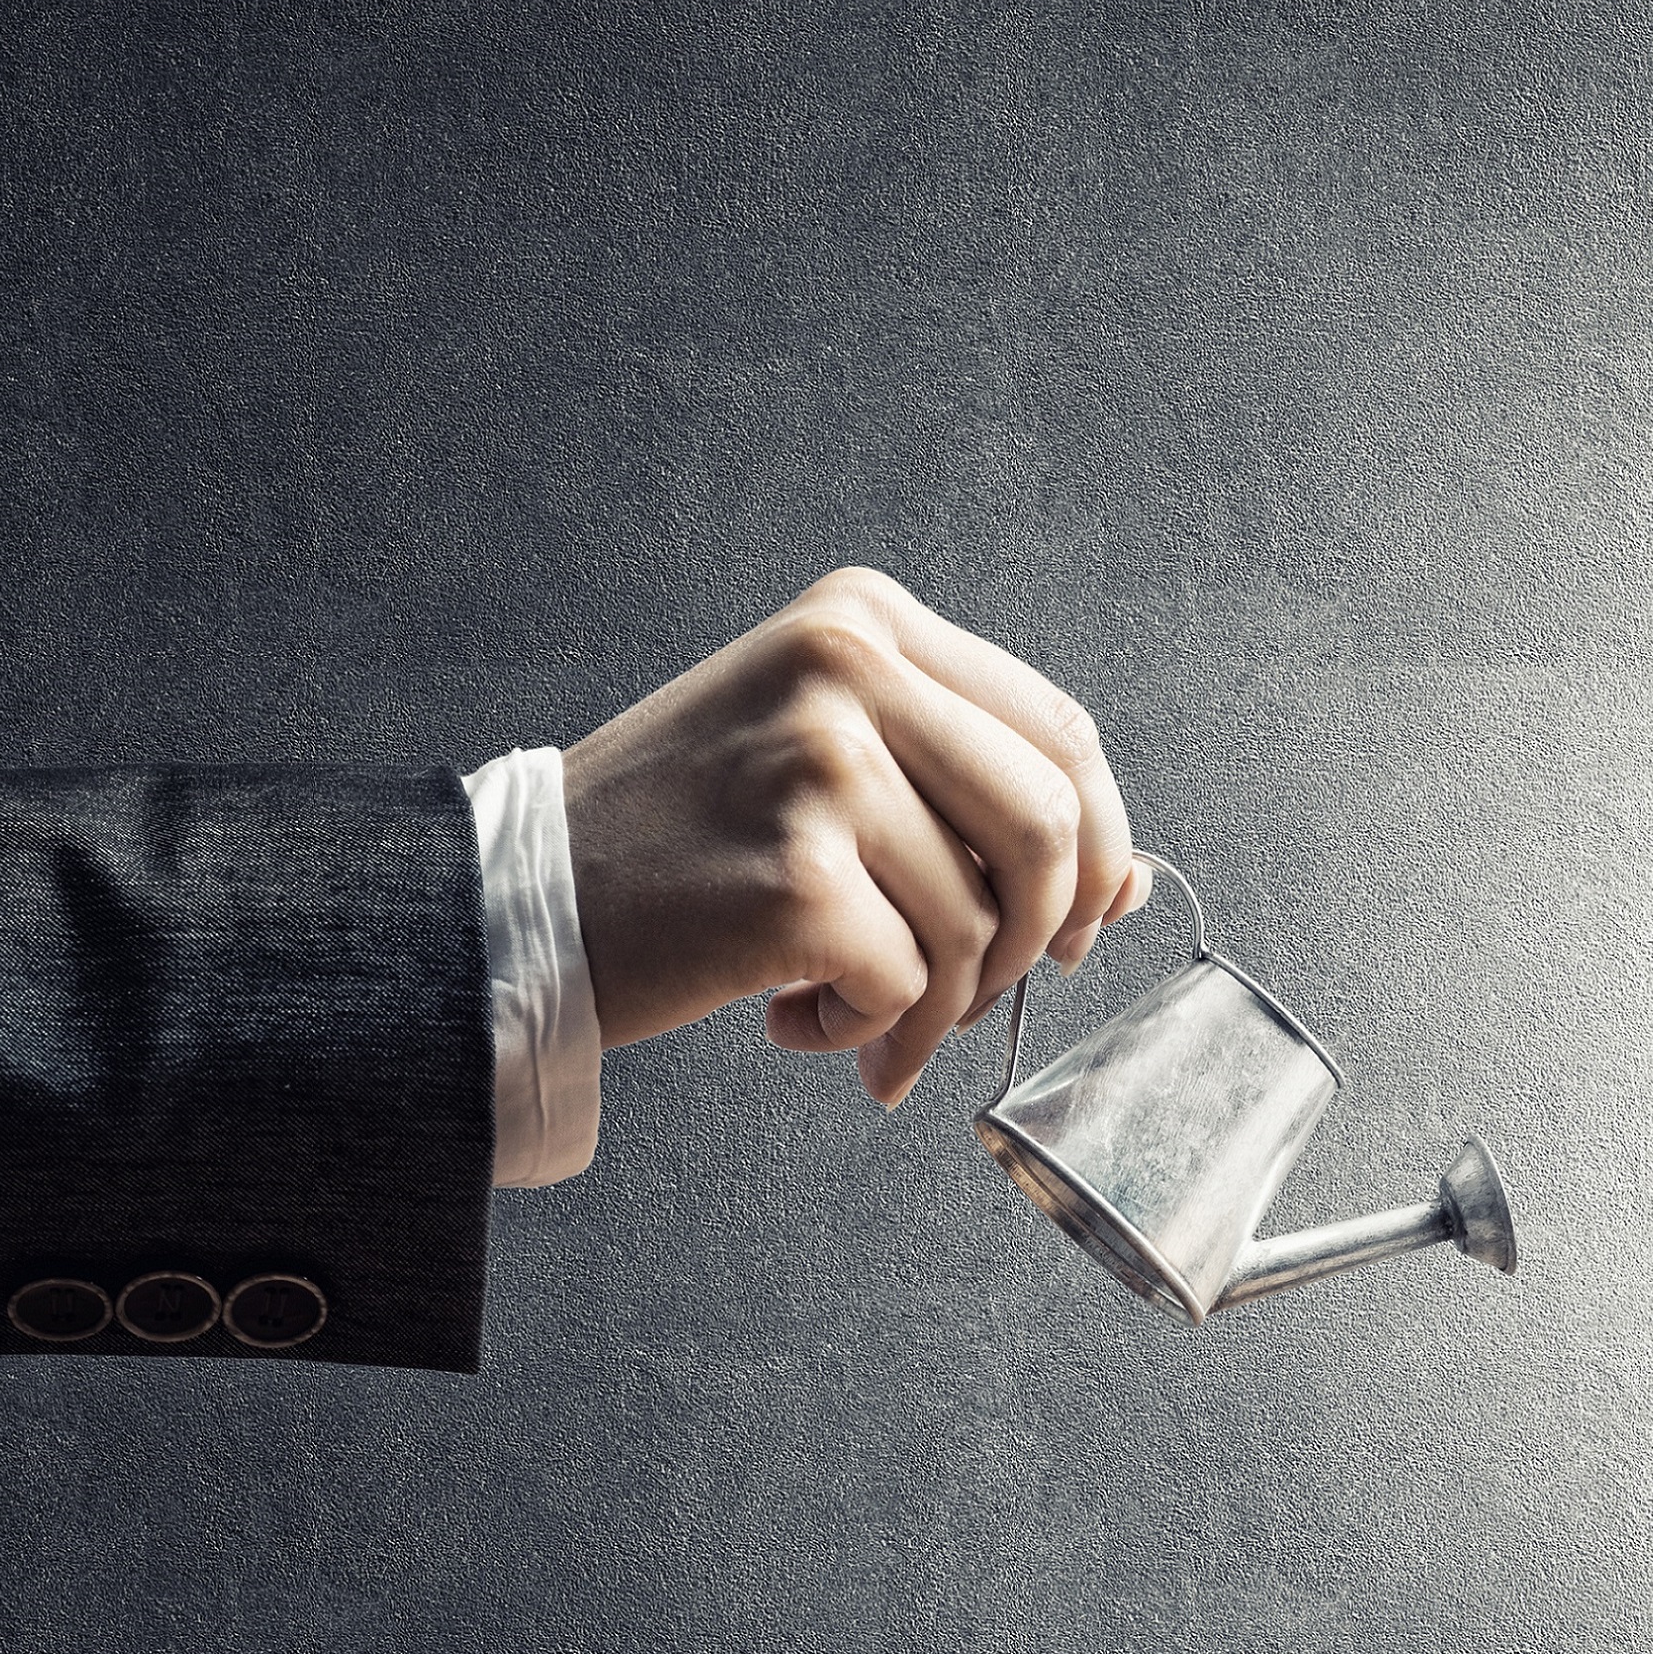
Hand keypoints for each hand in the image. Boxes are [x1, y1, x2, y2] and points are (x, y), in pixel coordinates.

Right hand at [559, 569, 1147, 1105]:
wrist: (522, 895)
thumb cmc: (682, 838)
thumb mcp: (828, 764)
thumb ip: (969, 800)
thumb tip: (1130, 888)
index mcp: (866, 620)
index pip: (1061, 733)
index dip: (1095, 847)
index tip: (1067, 922)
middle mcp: (848, 668)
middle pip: (1049, 826)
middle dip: (1034, 937)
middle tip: (972, 991)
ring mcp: (822, 767)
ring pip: (981, 924)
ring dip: (936, 1005)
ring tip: (855, 1011)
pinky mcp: (796, 876)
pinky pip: (907, 985)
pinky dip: (869, 1033)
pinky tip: (796, 1018)